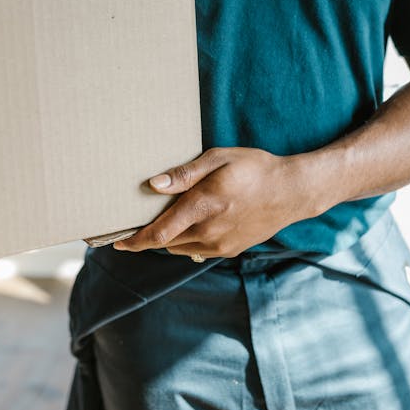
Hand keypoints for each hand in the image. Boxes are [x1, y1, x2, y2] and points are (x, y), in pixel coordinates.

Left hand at [113, 147, 310, 257]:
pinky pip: (197, 250)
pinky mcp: (229, 250)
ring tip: (169, 217)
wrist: (292, 192)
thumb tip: (153, 185)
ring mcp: (220, 245)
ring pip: (180, 247)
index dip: (135, 241)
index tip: (117, 241)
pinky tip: (192, 222)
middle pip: (165, 242)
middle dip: (148, 236)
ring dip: (168, 237)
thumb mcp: (218, 159)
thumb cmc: (254, 168)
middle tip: (138, 220)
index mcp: (203, 207)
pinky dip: (187, 240)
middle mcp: (209, 232)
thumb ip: (184, 174)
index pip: (159, 233)